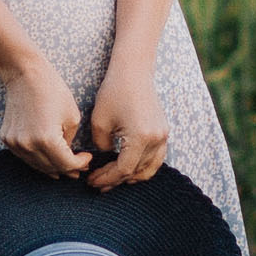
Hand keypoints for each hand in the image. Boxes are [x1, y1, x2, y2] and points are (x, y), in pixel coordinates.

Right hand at [0, 56, 90, 179]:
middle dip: (68, 169)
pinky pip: (26, 157)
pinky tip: (49, 158)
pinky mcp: (7, 139)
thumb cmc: (52, 91)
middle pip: (52, 168)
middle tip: (80, 168)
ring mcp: (15, 143)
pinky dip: (38, 159)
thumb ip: (70, 142)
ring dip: (53, 168)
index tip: (87, 159)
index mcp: (47, 139)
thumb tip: (69, 159)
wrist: (24, 74)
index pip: (66, 164)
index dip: (80, 164)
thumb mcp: (72, 117)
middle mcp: (28, 145)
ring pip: (38, 166)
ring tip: (66, 167)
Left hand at [84, 64, 169, 190]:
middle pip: (136, 172)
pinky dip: (143, 167)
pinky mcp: (164, 132)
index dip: (106, 178)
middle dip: (115, 180)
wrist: (134, 72)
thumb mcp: (99, 121)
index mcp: (140, 137)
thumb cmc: (114, 92)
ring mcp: (163, 136)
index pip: (123, 169)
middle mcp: (156, 139)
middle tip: (97, 183)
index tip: (92, 181)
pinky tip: (128, 169)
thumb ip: (101, 146)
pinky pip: (156, 159)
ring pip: (149, 169)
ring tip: (112, 179)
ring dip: (130, 176)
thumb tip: (105, 157)